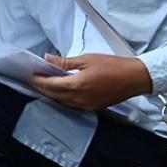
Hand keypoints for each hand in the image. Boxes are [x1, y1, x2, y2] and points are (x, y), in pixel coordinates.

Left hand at [29, 53, 153, 110]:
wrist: (136, 78)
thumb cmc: (115, 66)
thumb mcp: (87, 59)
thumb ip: (65, 62)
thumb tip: (48, 59)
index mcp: (77, 85)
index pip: (50, 85)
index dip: (38, 81)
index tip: (30, 75)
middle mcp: (80, 98)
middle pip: (53, 95)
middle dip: (41, 88)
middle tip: (33, 80)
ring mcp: (87, 105)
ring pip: (62, 102)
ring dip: (51, 94)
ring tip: (44, 84)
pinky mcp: (93, 107)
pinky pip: (72, 105)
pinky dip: (63, 98)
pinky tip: (61, 91)